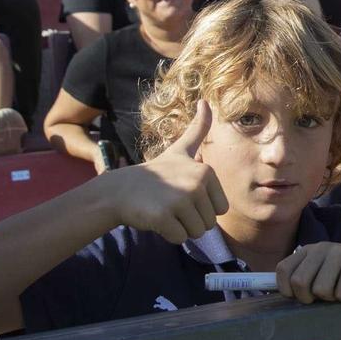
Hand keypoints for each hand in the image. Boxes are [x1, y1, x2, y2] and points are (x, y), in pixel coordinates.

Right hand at [104, 99, 226, 242]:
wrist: (120, 190)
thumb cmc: (156, 173)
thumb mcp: (181, 149)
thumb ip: (198, 129)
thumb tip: (206, 101)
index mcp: (206, 172)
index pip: (219, 210)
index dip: (201, 208)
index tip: (182, 194)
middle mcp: (196, 184)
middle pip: (209, 223)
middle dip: (191, 220)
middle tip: (171, 204)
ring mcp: (180, 200)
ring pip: (196, 233)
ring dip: (180, 228)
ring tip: (164, 210)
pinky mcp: (163, 217)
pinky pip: (179, 238)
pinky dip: (168, 234)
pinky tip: (155, 218)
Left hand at [275, 242, 340, 303]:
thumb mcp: (322, 275)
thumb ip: (302, 280)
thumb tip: (273, 292)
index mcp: (309, 251)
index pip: (282, 271)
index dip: (288, 291)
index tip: (305, 296)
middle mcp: (322, 248)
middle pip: (299, 283)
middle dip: (311, 299)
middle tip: (328, 295)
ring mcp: (340, 252)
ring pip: (321, 290)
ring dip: (334, 298)